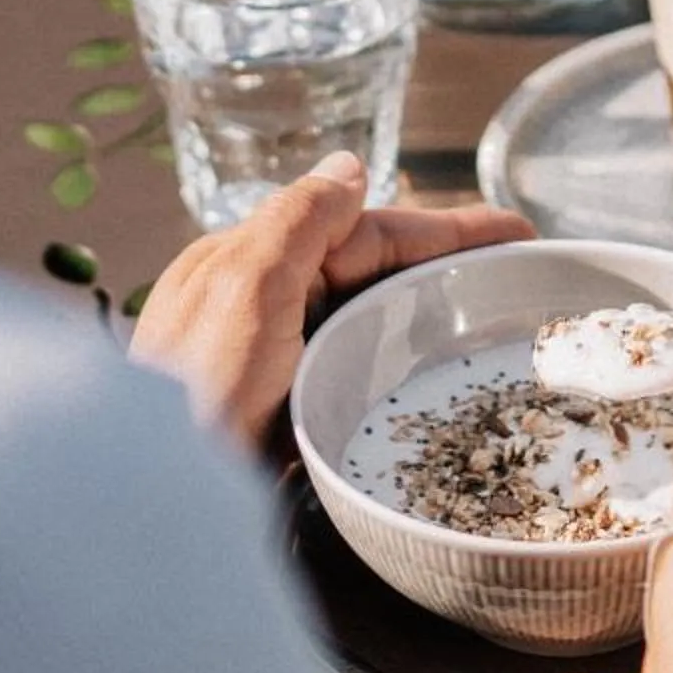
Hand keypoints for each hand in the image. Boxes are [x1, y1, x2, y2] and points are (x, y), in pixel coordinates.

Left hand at [130, 152, 534, 449]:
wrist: (150, 506)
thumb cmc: (193, 400)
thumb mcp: (244, 291)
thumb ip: (297, 223)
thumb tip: (348, 167)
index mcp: (249, 265)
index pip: (366, 231)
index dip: (445, 229)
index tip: (515, 232)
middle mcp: (260, 309)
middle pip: (372, 274)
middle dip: (445, 269)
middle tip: (522, 278)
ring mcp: (272, 368)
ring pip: (367, 325)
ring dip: (428, 320)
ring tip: (496, 327)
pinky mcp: (280, 421)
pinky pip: (355, 378)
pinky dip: (399, 371)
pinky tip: (434, 387)